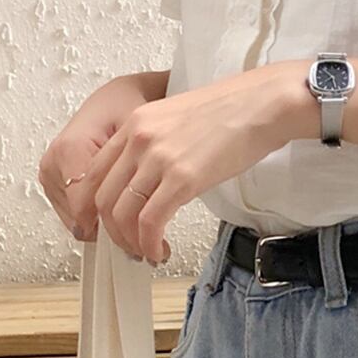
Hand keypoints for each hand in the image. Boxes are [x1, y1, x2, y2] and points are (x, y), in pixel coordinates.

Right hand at [38, 71, 171, 249]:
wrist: (116, 95)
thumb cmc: (128, 105)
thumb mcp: (141, 129)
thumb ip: (138, 161)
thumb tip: (144, 200)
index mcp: (71, 148)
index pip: (86, 206)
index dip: (118, 227)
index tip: (144, 240)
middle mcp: (54, 162)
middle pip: (80, 217)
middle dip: (114, 233)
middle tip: (145, 244)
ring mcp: (51, 172)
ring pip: (76, 220)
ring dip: (106, 230)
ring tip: (137, 230)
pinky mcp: (53, 180)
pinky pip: (74, 213)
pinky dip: (97, 220)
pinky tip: (120, 216)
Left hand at [79, 60, 312, 264]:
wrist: (263, 104)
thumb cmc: (233, 109)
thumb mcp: (178, 118)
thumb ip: (156, 143)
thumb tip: (151, 179)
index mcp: (136, 122)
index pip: (93, 172)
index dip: (94, 207)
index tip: (105, 224)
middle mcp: (139, 138)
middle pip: (101, 197)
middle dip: (110, 231)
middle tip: (126, 246)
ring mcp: (158, 158)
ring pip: (121, 214)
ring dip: (130, 243)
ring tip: (146, 252)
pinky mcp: (182, 179)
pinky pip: (150, 222)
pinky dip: (150, 244)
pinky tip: (160, 251)